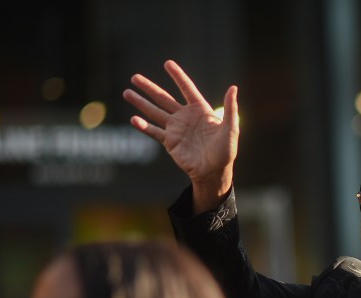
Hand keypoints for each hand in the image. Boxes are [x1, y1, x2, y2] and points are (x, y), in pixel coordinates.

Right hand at [123, 60, 238, 213]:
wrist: (214, 171)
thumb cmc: (226, 150)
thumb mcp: (231, 129)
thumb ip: (230, 108)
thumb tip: (233, 88)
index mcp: (200, 110)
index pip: (187, 88)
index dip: (178, 76)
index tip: (167, 63)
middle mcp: (185, 117)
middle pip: (164, 98)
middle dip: (149, 88)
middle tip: (134, 77)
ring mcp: (176, 129)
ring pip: (155, 112)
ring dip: (141, 103)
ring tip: (126, 92)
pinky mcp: (170, 142)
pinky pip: (154, 132)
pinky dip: (144, 126)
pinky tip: (133, 119)